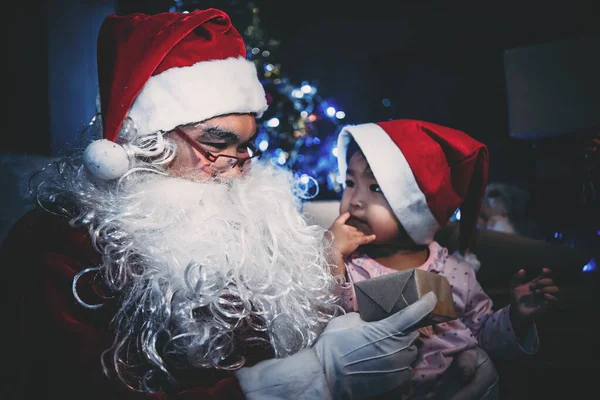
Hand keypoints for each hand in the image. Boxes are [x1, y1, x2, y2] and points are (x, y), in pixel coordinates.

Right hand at [313, 291, 437, 398]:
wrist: (326, 375)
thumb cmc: (333, 346)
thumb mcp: (349, 321)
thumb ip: (367, 317)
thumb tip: (374, 316)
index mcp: (386, 329)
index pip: (414, 314)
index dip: (426, 303)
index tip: (432, 297)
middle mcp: (397, 348)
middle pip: (414, 334)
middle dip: (407, 329)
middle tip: (391, 329)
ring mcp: (397, 367)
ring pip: (412, 352)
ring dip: (403, 348)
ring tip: (386, 348)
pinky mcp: (395, 382)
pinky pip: (406, 369)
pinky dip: (400, 364)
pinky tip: (385, 362)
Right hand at [328, 212, 375, 267]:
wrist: (331, 250)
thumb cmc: (327, 243)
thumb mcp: (326, 235)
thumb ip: (331, 232)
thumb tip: (334, 230)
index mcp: (337, 225)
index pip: (342, 218)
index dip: (346, 216)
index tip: (349, 214)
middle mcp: (346, 227)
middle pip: (352, 228)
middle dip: (353, 232)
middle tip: (350, 238)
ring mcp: (352, 234)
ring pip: (358, 233)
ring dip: (359, 236)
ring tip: (358, 239)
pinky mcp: (356, 240)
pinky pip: (365, 238)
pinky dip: (370, 238)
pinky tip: (374, 237)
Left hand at [509, 268, 558, 322]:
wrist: (516, 311)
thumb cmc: (517, 299)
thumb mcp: (514, 287)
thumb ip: (516, 278)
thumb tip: (522, 270)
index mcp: (538, 283)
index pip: (548, 275)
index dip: (548, 271)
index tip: (543, 270)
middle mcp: (544, 289)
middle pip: (552, 281)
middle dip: (544, 281)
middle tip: (533, 286)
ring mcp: (547, 298)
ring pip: (557, 289)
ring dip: (548, 288)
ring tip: (537, 292)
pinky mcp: (548, 306)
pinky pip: (556, 300)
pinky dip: (552, 297)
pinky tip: (544, 295)